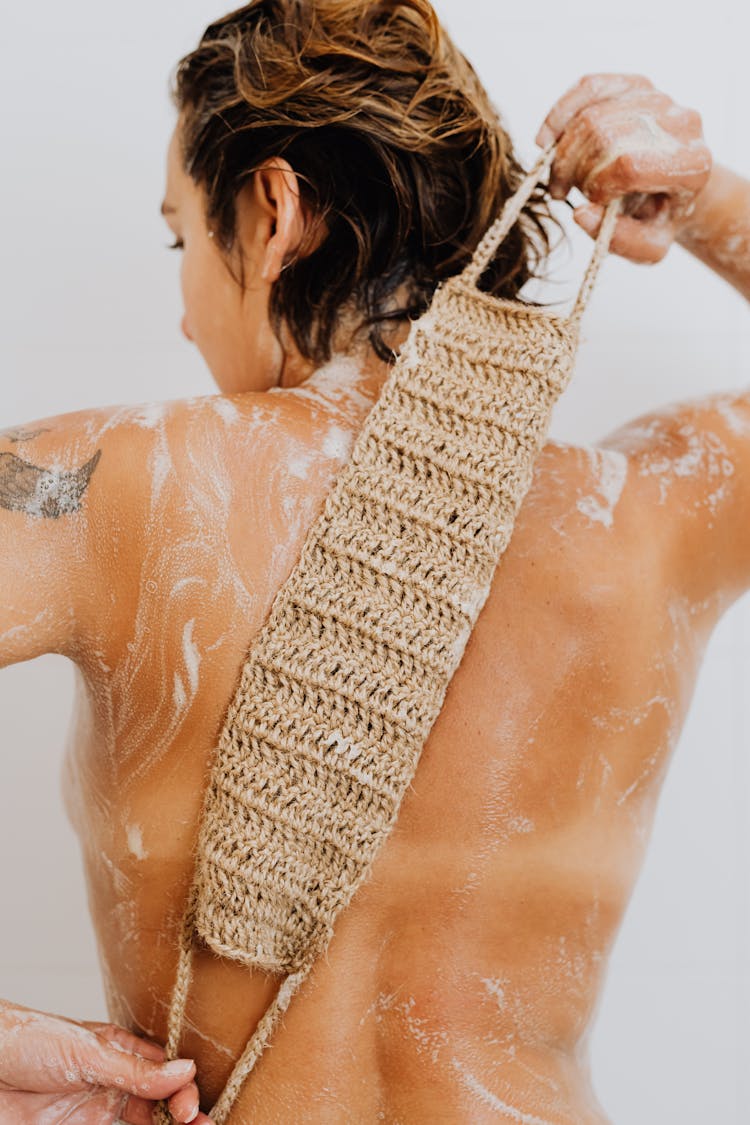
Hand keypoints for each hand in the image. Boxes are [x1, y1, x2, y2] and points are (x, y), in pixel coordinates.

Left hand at [0, 1000, 214, 1123]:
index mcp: (121, 1054)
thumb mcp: (88, 1051)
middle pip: (158, 1106)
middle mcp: (112, 1085)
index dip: (182, 1091)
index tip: (187, 1110)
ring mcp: (93, 1113)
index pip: (165, 1073)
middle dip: (182, 1118)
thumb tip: (185, 1071)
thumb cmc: (30, 1039)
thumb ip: (136, 1070)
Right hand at [535, 73, 712, 262]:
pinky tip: (548, 140)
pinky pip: (589, 87)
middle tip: (563, 191)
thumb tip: (581, 215)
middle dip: (573, 168)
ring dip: (564, 151)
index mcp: (692, 165)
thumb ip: (620, 240)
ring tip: (563, 175)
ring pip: (591, 115)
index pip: (629, 165)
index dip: (597, 186)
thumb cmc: (659, 217)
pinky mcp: (635, 84)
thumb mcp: (649, 246)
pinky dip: (559, 115)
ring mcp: (659, 99)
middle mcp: (682, 124)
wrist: (674, 186)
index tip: (590, 203)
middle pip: (605, 137)